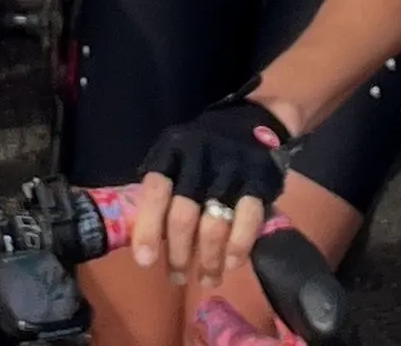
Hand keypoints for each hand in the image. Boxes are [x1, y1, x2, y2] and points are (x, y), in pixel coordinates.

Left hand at [131, 95, 290, 282]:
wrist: (254, 121)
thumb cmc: (202, 149)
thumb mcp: (175, 156)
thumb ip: (163, 189)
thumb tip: (142, 237)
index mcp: (172, 152)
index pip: (155, 191)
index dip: (147, 228)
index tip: (145, 261)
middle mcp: (199, 160)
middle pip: (183, 215)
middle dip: (178, 254)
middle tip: (177, 277)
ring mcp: (230, 169)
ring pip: (214, 224)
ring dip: (209, 259)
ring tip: (205, 278)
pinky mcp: (258, 180)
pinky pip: (247, 219)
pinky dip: (238, 245)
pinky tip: (231, 263)